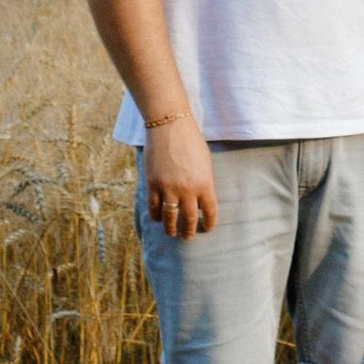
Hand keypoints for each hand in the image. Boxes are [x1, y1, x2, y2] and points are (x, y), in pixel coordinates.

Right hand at [144, 111, 218, 235]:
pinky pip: (154, 208)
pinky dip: (156, 216)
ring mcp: (168, 188)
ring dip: (171, 228)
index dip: (209, 223)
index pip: (210, 212)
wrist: (169, 126)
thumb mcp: (205, 163)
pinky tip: (158, 218)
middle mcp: (187, 190)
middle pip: (189, 219)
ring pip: (170, 218)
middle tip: (187, 237)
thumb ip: (204, 182)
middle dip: (188, 231)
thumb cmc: (191, 141)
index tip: (207, 228)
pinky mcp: (153, 184)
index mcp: (205, 183)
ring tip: (172, 232)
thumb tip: (200, 200)